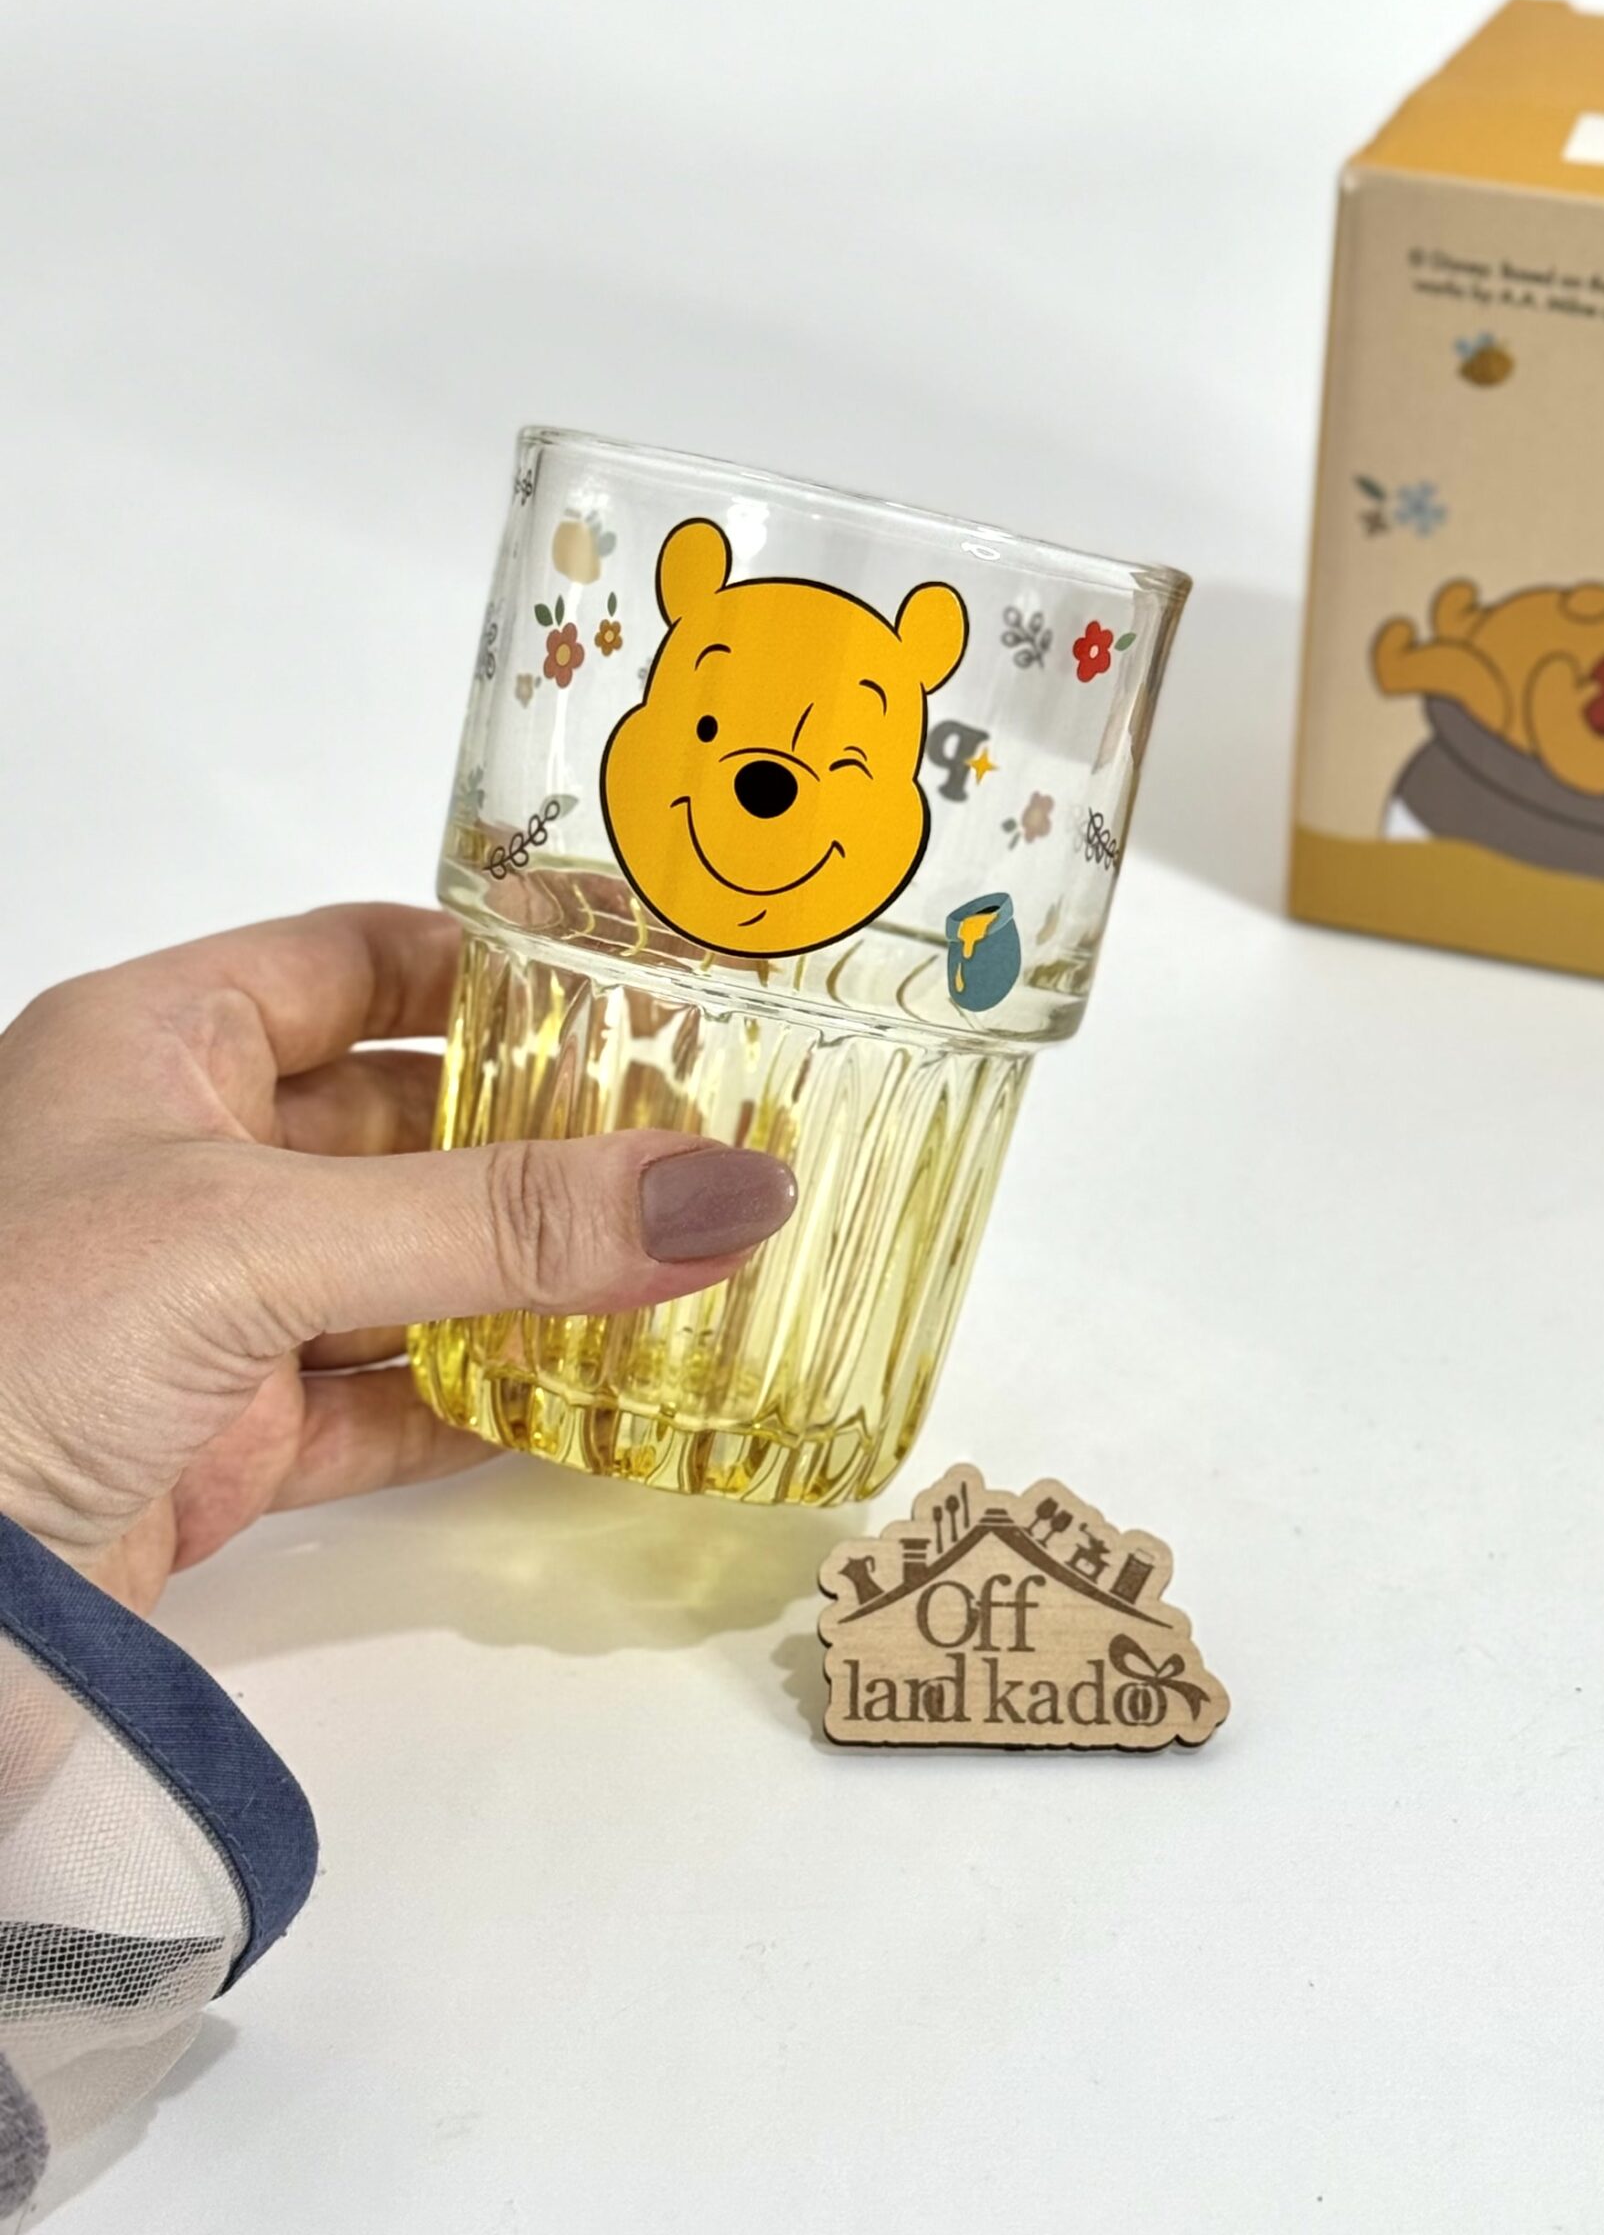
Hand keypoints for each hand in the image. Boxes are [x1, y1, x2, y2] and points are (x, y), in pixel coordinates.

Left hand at [0, 904, 796, 1615]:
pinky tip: (593, 1398)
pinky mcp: (214, 1441)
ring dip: (527, 1279)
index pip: (361, 959)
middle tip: (702, 1149)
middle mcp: (177, 1157)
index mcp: (154, 1043)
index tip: (649, 995)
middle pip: (405, 1120)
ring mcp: (197, 1306)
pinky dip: (479, 1402)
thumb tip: (733, 1188)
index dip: (500, 969)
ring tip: (684, 1268)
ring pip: (403, 1269)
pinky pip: (381, 1402)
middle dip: (546, 1139)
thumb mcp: (257, 1240)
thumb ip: (501, 1218)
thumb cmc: (8, 1338)